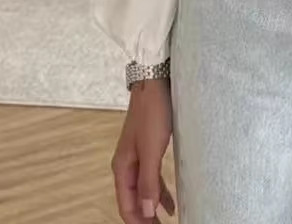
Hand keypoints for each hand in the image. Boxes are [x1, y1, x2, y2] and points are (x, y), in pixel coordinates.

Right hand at [112, 77, 176, 220]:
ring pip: (143, 190)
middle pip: (133, 200)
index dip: (139, 222)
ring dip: (152, 207)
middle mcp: (127, 164)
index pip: (126, 206)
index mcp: (122, 167)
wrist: (154, 82)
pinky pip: (152, 178)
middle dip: (145, 217)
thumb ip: (148, 182)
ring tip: (165, 222)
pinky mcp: (148, 148)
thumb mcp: (151, 150)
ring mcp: (138, 156)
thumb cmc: (152, 112)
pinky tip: (169, 202)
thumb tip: (146, 212)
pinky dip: (159, 192)